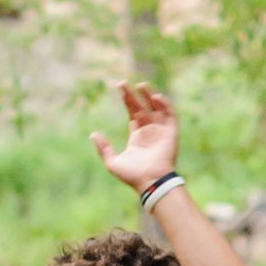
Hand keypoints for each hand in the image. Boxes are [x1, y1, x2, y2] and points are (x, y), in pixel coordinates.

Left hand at [92, 79, 177, 195]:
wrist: (151, 182)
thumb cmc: (132, 175)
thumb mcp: (112, 162)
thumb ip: (103, 148)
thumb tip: (93, 134)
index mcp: (137, 136)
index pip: (132, 112)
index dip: (126, 100)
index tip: (119, 87)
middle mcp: (150, 131)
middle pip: (142, 107)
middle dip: (134, 95)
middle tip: (123, 83)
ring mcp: (161, 131)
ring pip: (157, 108)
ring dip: (150, 96)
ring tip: (141, 85)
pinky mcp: (171, 133)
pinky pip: (170, 115)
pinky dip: (165, 105)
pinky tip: (155, 97)